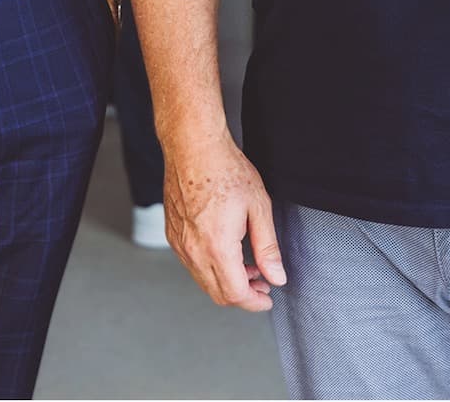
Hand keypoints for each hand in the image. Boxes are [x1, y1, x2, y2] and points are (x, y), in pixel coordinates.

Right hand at [162, 131, 285, 312]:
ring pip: (204, 281)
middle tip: (263, 282)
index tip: (268, 298)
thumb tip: (276, 277)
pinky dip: (211, 269)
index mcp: (217, 247)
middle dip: (243, 295)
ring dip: (227, 282)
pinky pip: (192, 265)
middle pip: (218, 294)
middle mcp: (193, 251)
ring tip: (249, 266)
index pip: (235, 294)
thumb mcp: (259, 207)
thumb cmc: (226, 170)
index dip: (255, 302)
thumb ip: (268, 248)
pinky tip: (228, 253)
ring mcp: (180, 245)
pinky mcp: (173, 236)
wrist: (193, 147)